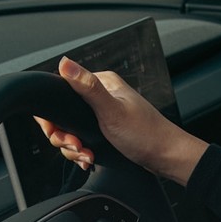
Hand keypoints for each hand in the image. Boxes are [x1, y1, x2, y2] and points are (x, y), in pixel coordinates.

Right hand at [34, 57, 208, 185]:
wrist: (166, 157)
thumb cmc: (146, 134)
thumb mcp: (112, 111)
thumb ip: (88, 87)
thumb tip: (65, 63)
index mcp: (101, 83)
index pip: (61, 91)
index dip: (54, 116)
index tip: (61, 132)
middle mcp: (101, 96)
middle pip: (63, 115)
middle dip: (65, 137)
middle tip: (78, 147)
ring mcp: (103, 114)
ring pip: (72, 131)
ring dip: (74, 148)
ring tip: (87, 156)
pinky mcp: (105, 130)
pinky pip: (83, 140)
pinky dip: (82, 152)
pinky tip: (90, 158)